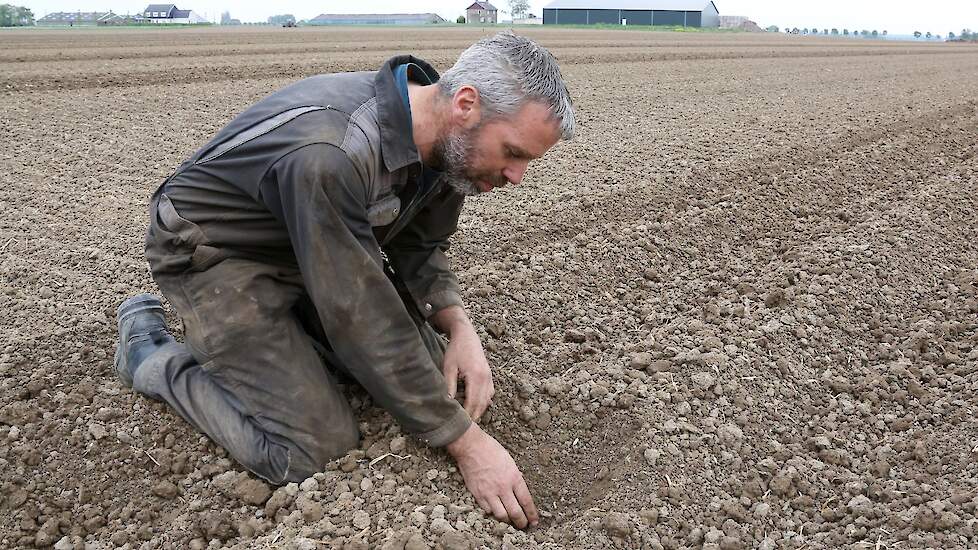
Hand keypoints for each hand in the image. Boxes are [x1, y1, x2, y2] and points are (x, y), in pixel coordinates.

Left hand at [431, 306, 493, 421]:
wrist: (467, 335)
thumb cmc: (456, 351)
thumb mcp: (449, 368)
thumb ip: (449, 386)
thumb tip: (448, 404)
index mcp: (476, 377)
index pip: (473, 403)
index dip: (467, 415)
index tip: (460, 425)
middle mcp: (486, 379)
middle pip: (482, 405)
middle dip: (474, 417)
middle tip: (465, 428)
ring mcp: (490, 378)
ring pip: (487, 401)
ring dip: (478, 411)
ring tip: (468, 420)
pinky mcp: (489, 376)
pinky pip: (489, 395)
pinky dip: (482, 403)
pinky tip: (473, 407)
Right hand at [447, 424, 538, 528]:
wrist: (471, 447)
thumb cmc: (491, 449)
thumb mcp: (510, 462)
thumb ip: (515, 479)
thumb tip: (518, 492)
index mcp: (514, 478)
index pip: (526, 501)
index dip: (531, 514)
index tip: (534, 521)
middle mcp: (503, 487)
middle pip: (515, 512)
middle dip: (521, 522)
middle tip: (523, 526)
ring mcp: (489, 492)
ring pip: (501, 515)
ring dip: (507, 520)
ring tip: (510, 521)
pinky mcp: (478, 494)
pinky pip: (487, 510)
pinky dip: (492, 513)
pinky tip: (495, 511)